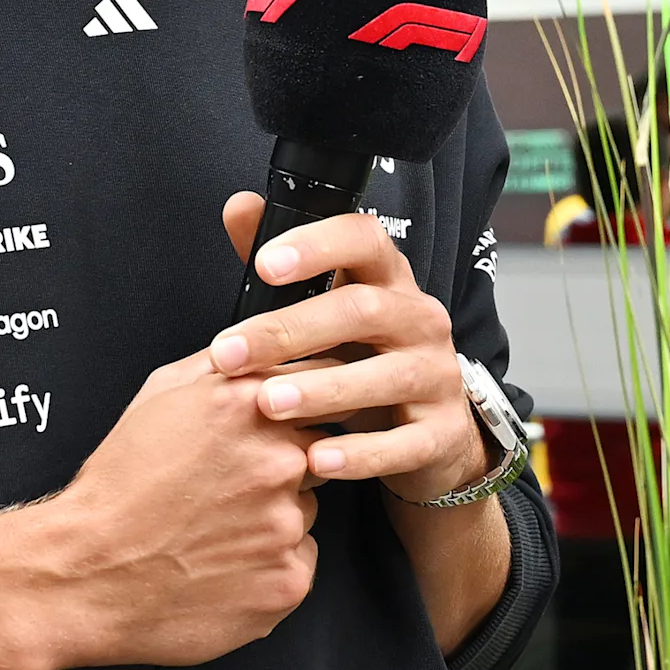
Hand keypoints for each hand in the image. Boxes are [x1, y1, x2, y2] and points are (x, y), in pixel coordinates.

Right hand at [23, 349, 323, 667]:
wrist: (88, 570)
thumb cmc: (118, 488)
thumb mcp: (159, 396)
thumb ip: (222, 366)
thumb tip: (260, 350)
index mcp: (249, 407)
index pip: (323, 389)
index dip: (306, 409)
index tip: (297, 422)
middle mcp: (277, 461)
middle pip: (318, 453)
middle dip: (283, 466)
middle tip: (230, 487)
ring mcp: (285, 524)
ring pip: (305, 512)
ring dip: (274, 517)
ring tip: (216, 527)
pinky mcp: (287, 579)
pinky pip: (299, 563)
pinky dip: (270, 565)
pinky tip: (225, 562)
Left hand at [213, 192, 487, 502]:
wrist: (431, 436)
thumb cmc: (365, 361)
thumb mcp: (330, 310)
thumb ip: (284, 265)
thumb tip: (239, 208)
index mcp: (389, 282)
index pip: (365, 240)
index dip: (317, 246)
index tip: (265, 263)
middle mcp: (420, 320)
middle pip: (362, 310)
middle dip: (291, 330)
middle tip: (229, 352)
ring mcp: (437, 376)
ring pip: (386, 376)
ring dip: (322, 389)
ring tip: (268, 403)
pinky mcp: (441, 432)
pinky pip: (403, 443)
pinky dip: (359, 454)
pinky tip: (316, 460)